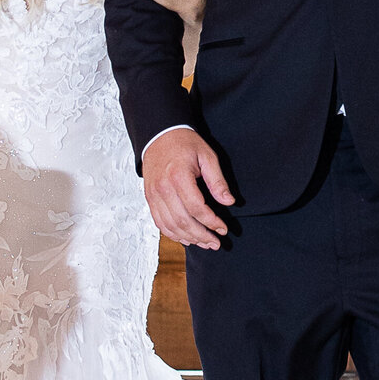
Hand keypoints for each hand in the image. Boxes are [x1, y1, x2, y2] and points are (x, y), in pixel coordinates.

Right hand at [142, 126, 234, 250]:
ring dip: (188, 238)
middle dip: (202, 236)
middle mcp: (162, 188)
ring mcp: (153, 195)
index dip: (212, 222)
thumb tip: (229, 202)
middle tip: (216, 243)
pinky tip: (187, 238)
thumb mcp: (207, 156)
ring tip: (204, 243)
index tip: (223, 229)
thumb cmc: (184, 144)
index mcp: (178, 176)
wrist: (158, 136)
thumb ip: (217, 181)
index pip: (197, 208)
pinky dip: (173, 234)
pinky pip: (160, 223)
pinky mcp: (149, 199)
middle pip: (183, 221)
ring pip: (170, 226)